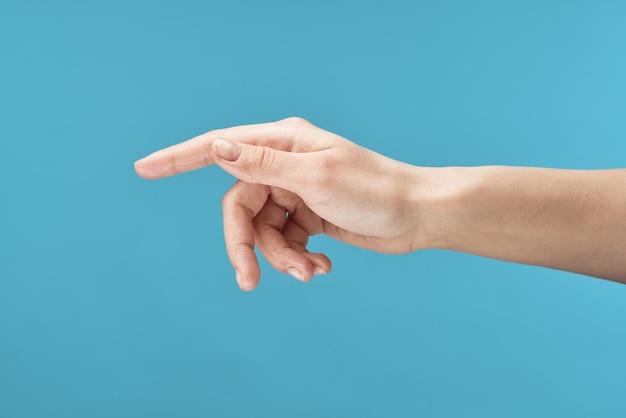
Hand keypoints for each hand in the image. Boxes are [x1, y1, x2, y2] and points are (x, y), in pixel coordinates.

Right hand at [134, 117, 427, 289]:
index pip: (220, 148)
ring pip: (263, 232)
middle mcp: (284, 165)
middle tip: (249, 280)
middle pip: (240, 208)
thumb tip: (218, 147)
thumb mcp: (317, 177)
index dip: (179, 158)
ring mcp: (295, 193)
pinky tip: (323, 266)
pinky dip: (298, 259)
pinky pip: (285, 243)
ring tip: (310, 272)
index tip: (144, 169)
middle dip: (245, 246)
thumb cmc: (375, 190)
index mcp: (283, 144)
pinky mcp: (307, 217)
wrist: (416, 216)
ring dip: (280, 258)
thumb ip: (264, 165)